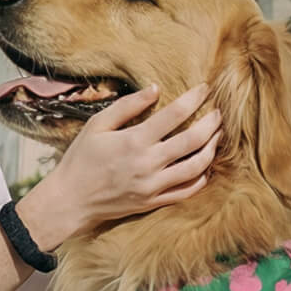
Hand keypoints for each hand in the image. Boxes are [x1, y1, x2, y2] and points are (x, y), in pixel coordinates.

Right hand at [19, 83, 221, 247]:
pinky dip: (201, 177)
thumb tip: (156, 89)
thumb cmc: (81, 160)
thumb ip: (127, 106)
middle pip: (193, 140)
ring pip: (197, 167)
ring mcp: (153, 186)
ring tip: (217, 136)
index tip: (204, 89)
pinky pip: (187, 191)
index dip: (194, 99)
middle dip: (211, 123)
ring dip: (212, 149)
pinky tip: (205, 166)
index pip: (175, 114)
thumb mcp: (96, 125)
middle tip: (219, 112)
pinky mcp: (154, 202)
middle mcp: (148, 164)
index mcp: (134, 141)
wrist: (70, 201)